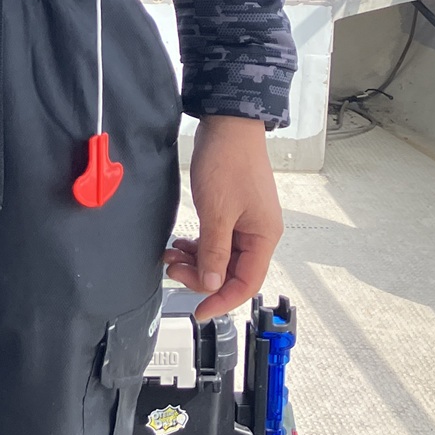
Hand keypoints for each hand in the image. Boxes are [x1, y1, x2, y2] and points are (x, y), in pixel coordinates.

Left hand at [163, 114, 281, 320]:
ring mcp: (246, 222)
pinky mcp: (232, 211)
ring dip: (196, 261)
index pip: (246, 283)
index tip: (198, 310)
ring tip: (171, 256)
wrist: (229, 123)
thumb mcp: (217, 212)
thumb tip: (210, 284)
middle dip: (201, 276)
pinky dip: (198, 245)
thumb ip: (214, 251)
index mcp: (263, 237)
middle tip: (173, 271)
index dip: (222, 300)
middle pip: (231, 271)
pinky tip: (180, 244)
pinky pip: (216, 240)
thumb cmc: (228, 162)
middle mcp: (258, 233)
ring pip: (220, 256)